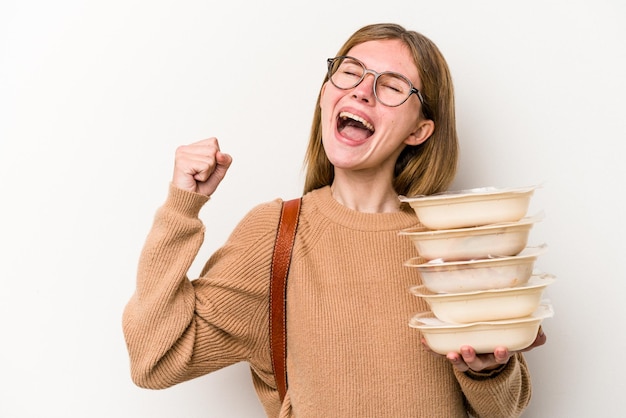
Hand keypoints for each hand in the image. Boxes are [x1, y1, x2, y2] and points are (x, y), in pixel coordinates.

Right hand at [172, 137, 232, 195]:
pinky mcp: (182, 162)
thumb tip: (220, 154)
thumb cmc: (200, 186)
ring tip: (196, 176)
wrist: (188, 200)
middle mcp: (185, 148)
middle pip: (213, 149)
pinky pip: (205, 166)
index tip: (203, 168)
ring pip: (210, 158)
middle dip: (212, 166)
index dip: (215, 158)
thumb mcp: (218, 172)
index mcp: (192, 147)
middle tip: (200, 174)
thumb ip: (224, 161)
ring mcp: (182, 154)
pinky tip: (193, 178)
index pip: (213, 142)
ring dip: (207, 172)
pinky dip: (203, 176)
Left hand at [421, 326, 546, 372]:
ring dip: (455, 358)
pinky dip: (432, 349)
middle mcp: (482, 359)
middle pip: (477, 363)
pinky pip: (441, 353)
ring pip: (461, 363)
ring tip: (450, 351)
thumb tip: (542, 334)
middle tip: (467, 349)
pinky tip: (424, 342)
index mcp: (496, 354)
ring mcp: (466, 359)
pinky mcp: (452, 354)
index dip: (500, 354)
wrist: (486, 353)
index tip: (500, 349)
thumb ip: (530, 338)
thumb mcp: (517, 341)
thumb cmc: (499, 342)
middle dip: (472, 357)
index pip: (500, 356)